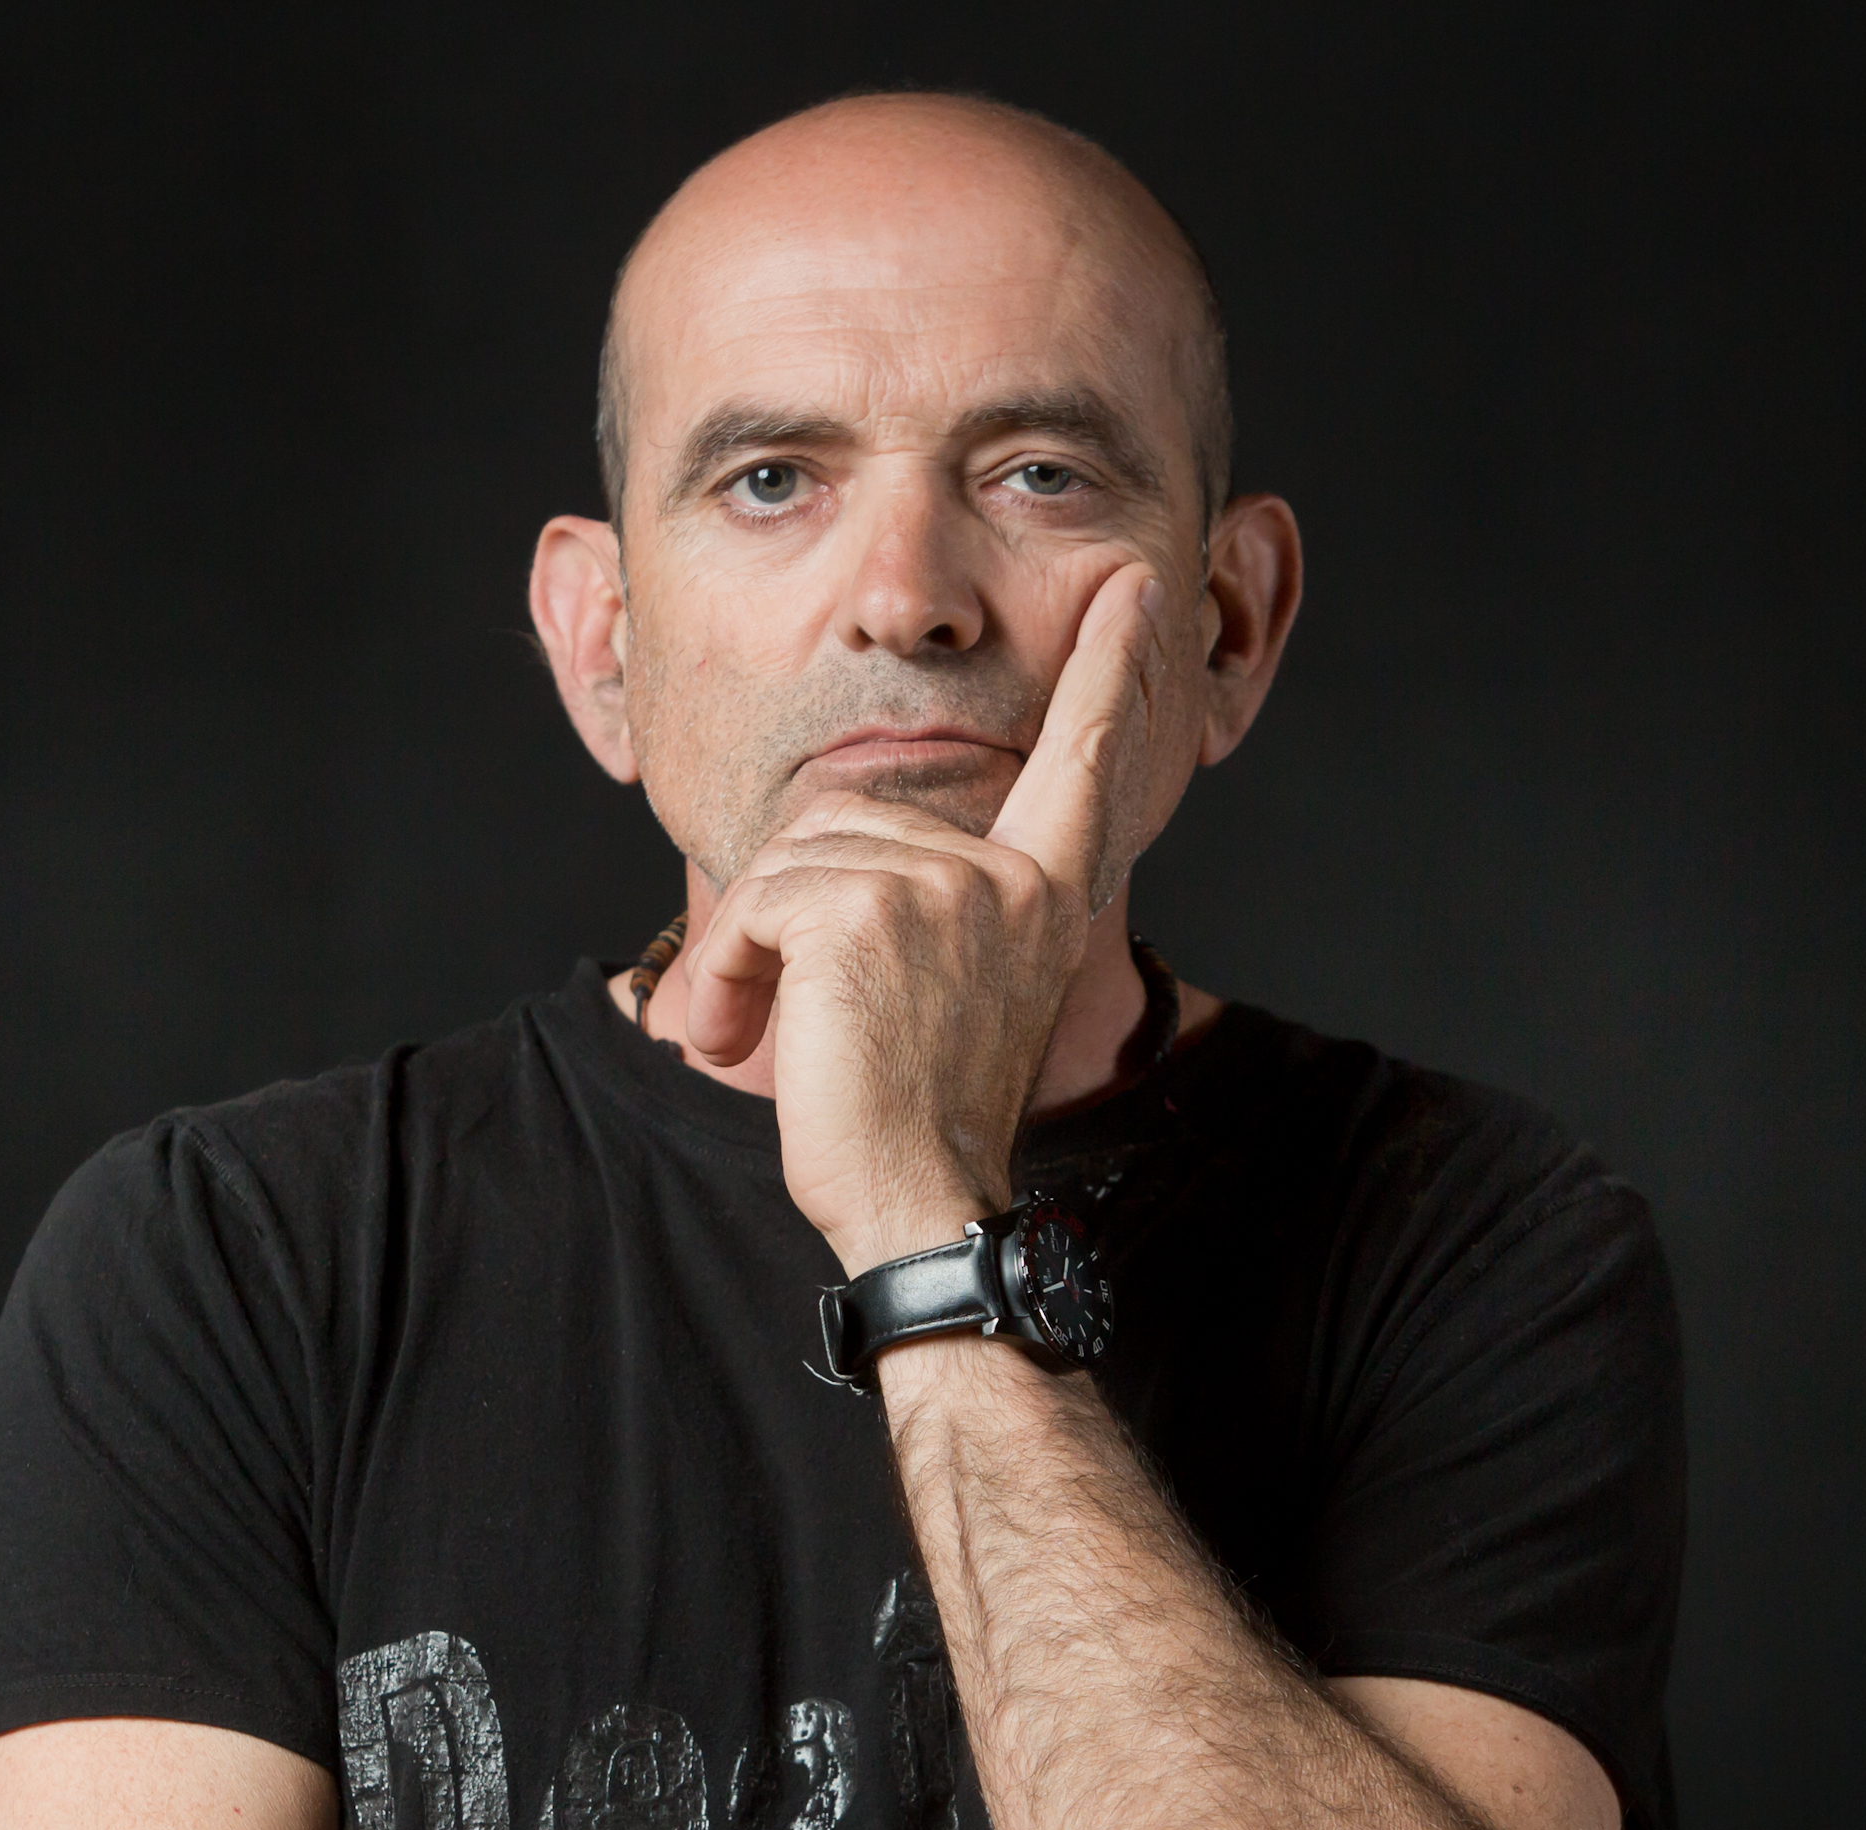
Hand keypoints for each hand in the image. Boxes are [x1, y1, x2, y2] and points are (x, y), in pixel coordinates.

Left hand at [668, 562, 1171, 1271]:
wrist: (919, 1202)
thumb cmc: (923, 1117)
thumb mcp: (959, 987)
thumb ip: (942, 903)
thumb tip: (852, 843)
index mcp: (1046, 892)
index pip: (1085, 763)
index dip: (1113, 676)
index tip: (1139, 591)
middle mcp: (1008, 878)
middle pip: (851, 815)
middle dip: (789, 909)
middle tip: (787, 1012)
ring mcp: (941, 888)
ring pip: (792, 859)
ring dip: (750, 950)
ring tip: (769, 1033)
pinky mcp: (862, 912)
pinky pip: (754, 903)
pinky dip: (727, 972)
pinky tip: (742, 1036)